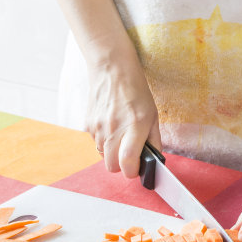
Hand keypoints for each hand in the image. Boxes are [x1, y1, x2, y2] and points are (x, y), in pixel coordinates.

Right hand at [86, 56, 160, 179]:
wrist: (112, 70)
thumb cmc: (136, 92)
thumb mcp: (153, 115)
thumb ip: (153, 140)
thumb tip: (153, 160)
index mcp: (134, 126)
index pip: (127, 163)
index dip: (133, 171)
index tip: (137, 168)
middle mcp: (114, 129)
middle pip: (112, 166)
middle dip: (121, 165)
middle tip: (129, 154)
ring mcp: (98, 128)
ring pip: (102, 156)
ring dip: (112, 152)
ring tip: (120, 135)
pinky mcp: (88, 125)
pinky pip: (96, 143)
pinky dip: (104, 141)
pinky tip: (111, 126)